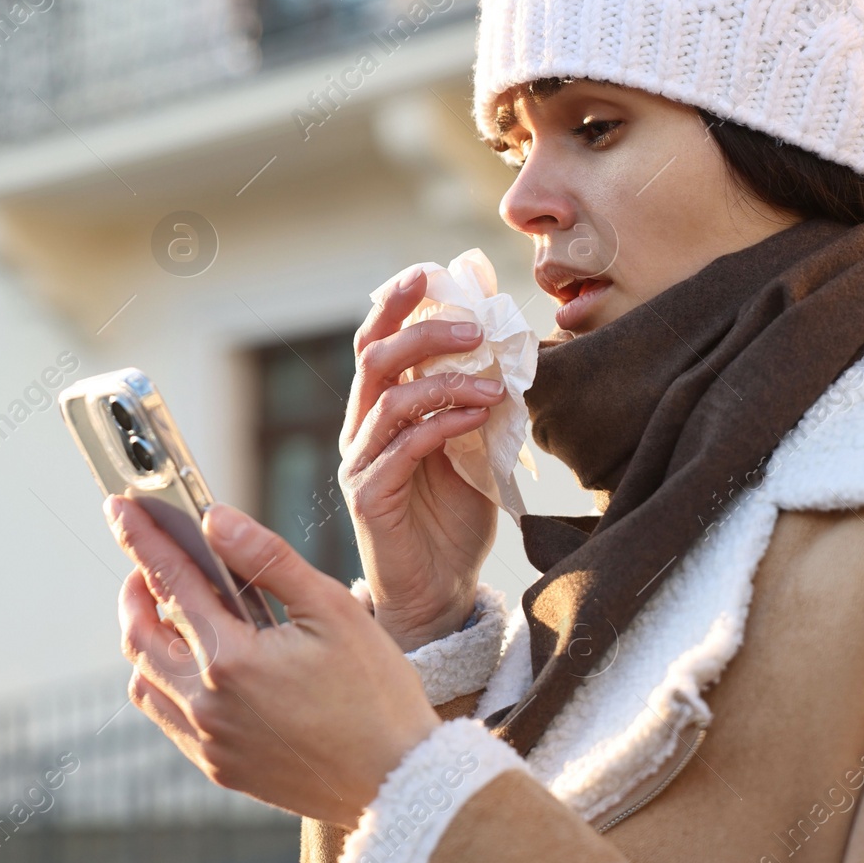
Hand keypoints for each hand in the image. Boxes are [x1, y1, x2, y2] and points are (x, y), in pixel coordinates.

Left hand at [105, 494, 439, 828]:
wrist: (397, 785)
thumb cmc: (376, 694)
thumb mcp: (333, 610)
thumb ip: (268, 560)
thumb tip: (216, 520)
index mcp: (233, 659)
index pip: (171, 581)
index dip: (141, 538)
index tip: (120, 508)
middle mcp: (208, 705)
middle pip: (138, 635)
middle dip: (135, 589)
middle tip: (149, 562)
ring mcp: (209, 742)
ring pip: (144, 680)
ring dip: (146, 638)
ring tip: (172, 612)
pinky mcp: (218, 768)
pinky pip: (166, 719)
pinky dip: (164, 682)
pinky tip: (195, 666)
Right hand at [341, 266, 503, 649]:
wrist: (439, 591)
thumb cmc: (454, 519)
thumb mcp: (475, 447)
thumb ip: (478, 400)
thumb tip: (504, 343)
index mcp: (380, 411)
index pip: (378, 342)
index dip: (397, 303)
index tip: (431, 271)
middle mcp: (361, 430)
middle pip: (374, 358)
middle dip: (422, 330)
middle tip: (474, 327)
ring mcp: (359, 462)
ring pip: (388, 399)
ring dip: (445, 380)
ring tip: (493, 383)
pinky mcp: (368, 496)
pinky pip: (402, 446)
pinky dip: (444, 424)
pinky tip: (480, 417)